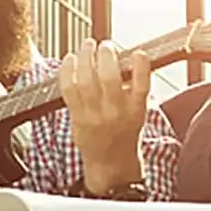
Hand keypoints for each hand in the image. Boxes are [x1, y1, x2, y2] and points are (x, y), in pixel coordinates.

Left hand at [60, 40, 151, 196]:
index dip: (141, 65)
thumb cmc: (125, 133)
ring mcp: (94, 116)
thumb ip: (134, 87)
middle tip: (105, 45)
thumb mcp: (139, 112)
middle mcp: (116, 113)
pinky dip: (68, 71)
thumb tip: (125, 57)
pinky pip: (68, 89)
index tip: (138, 52)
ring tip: (87, 46)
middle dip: (106, 55)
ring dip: (85, 57)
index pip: (142, 85)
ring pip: (86, 80)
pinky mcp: (77, 117)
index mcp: (136, 110)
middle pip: (110, 78)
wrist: (111, 164)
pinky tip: (70, 60)